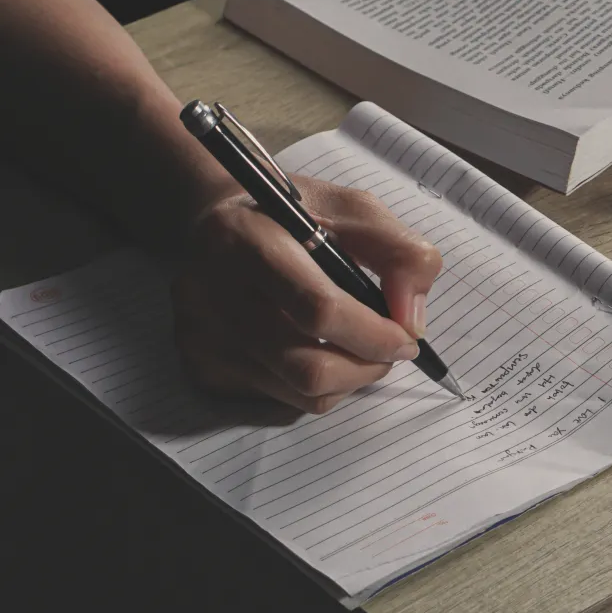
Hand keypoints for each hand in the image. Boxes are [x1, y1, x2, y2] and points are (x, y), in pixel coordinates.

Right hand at [171, 178, 442, 414]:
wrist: (220, 224)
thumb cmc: (295, 217)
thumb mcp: (354, 210)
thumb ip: (398, 253)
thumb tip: (411, 320)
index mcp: (243, 239)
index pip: (317, 310)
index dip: (374, 334)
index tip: (407, 336)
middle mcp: (207, 292)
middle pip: (307, 367)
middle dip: (367, 367)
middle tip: (390, 351)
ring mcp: (198, 335)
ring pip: (298, 393)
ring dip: (349, 381)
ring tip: (362, 350)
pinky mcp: (200, 367)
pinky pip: (280, 401)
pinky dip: (317, 388)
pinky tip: (320, 351)